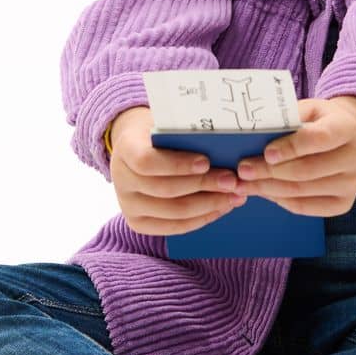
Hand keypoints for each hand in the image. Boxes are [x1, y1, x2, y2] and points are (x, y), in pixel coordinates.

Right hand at [107, 106, 248, 235]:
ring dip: (209, 205)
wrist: (136, 150)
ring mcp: (128, 205)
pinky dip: (201, 219)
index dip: (177, 165)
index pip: (147, 161)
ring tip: (234, 196)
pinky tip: (220, 208)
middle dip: (204, 186)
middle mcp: (121, 180)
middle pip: (165, 190)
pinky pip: (174, 227)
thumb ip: (185, 137)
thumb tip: (223, 149)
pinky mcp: (138, 223)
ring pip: (173, 212)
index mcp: (125, 149)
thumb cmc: (158, 136)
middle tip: (232, 181)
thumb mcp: (166, 127)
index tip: (206, 162)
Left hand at [231, 96, 355, 216]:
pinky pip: (304, 207)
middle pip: (306, 170)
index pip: (319, 139)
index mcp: (346, 128)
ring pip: (301, 191)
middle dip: (269, 172)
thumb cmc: (322, 121)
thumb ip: (287, 118)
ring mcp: (351, 184)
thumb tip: (253, 132)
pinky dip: (279, 200)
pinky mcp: (343, 203)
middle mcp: (355, 158)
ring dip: (268, 189)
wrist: (352, 138)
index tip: (266, 153)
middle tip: (243, 170)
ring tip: (245, 184)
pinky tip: (263, 191)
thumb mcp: (309, 109)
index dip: (291, 147)